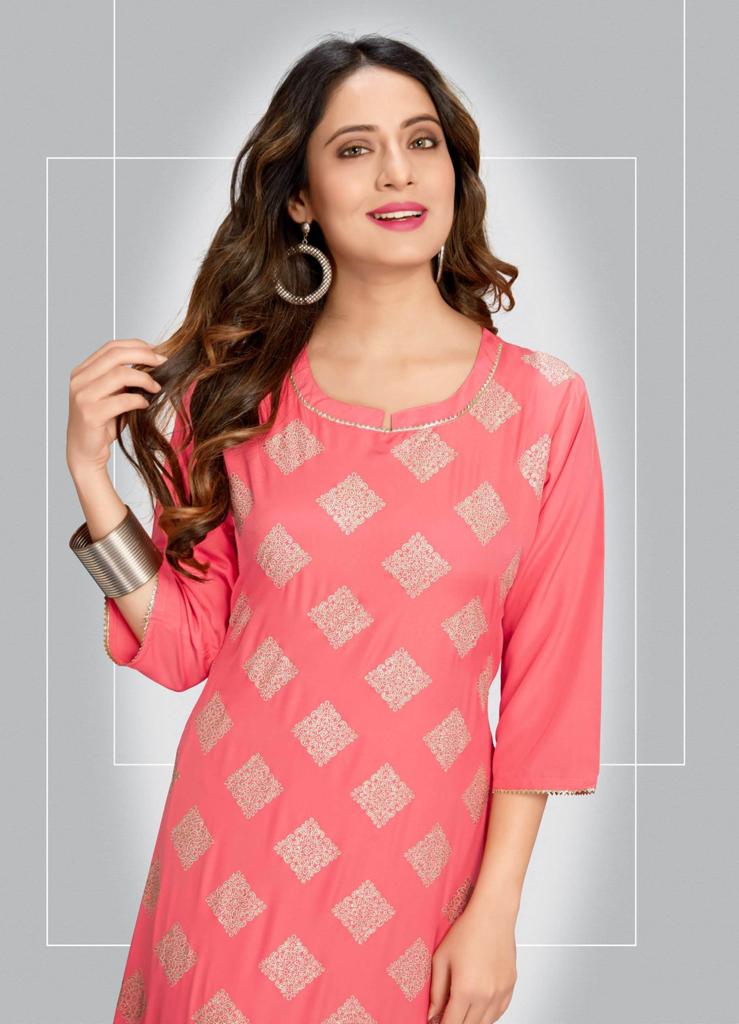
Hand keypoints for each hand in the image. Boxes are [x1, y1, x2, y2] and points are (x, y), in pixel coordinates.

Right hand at [66, 337, 167, 479]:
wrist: (84, 452)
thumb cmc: (101, 423)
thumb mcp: (112, 395)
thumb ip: (123, 378)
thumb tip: (153, 361)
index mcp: (82, 371)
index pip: (111, 347)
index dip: (136, 345)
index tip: (156, 351)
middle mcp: (79, 380)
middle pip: (116, 355)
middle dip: (144, 356)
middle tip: (163, 363)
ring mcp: (82, 396)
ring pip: (120, 374)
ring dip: (144, 379)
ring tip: (156, 388)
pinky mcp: (90, 414)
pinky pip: (122, 400)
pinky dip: (139, 400)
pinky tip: (145, 404)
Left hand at [427, 896, 517, 1022]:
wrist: (493, 915)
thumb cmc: (467, 931)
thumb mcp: (441, 959)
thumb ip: (436, 991)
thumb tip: (432, 1013)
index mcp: (466, 989)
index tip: (436, 1022)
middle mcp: (486, 996)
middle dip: (455, 1023)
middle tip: (446, 1014)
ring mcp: (501, 993)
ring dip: (471, 1021)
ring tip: (460, 1011)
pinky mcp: (510, 987)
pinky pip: (499, 1013)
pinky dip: (487, 1015)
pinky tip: (478, 1008)